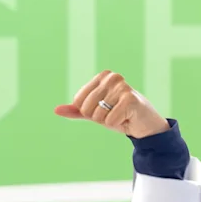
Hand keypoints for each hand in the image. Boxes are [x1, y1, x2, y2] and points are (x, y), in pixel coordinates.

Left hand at [54, 71, 169, 138]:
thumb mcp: (95, 113)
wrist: (144, 124)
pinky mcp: (130, 99)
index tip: (104, 109)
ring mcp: (122, 87)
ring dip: (108, 120)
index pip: (78, 101)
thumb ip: (76, 111)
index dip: (88, 111)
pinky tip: (127, 118)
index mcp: (102, 76)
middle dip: (98, 117)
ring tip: (121, 115)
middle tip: (113, 113)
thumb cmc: (119, 116)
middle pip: (86, 108)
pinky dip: (116, 123)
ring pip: (98, 115)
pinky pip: (109, 120)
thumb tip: (56, 110)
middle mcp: (112, 77)